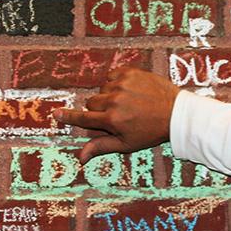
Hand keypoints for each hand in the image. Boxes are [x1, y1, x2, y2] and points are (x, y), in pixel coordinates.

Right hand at [52, 66, 177, 162]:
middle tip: (118, 115)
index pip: (83, 118)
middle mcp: (114, 100)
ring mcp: (122, 84)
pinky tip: (131, 91)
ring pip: (102, 89)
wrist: (175, 112)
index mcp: (111, 120)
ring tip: (129, 103)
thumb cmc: (150, 131)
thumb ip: (101, 146)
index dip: (68, 116)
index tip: (55, 113)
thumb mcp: (126, 144)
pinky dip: (117, 82)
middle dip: (100, 109)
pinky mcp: (130, 72)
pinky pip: (112, 76)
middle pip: (91, 102)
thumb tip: (80, 158)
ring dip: (110, 95)